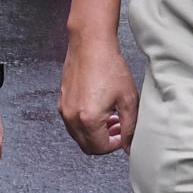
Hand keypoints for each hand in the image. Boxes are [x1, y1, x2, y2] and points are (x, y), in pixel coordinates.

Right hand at [58, 35, 141, 155]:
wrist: (90, 43)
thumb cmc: (109, 66)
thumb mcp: (128, 99)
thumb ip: (130, 127)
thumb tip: (129, 144)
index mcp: (89, 119)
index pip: (100, 148)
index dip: (115, 145)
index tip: (123, 135)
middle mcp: (72, 117)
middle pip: (87, 146)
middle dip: (104, 141)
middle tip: (117, 128)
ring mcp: (64, 109)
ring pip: (79, 135)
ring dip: (94, 133)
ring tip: (110, 117)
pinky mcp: (62, 101)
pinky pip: (72, 122)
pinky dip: (85, 122)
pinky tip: (98, 108)